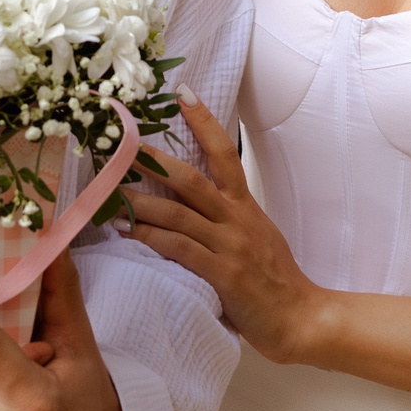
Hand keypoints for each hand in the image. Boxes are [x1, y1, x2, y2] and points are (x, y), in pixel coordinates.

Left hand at [124, 89, 327, 364]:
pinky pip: (180, 249)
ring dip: (140, 203)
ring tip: (109, 195)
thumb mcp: (256, 236)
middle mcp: (236, 219)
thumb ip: (228, 217)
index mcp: (245, 206)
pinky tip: (127, 232)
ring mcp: (230, 246)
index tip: (182, 93)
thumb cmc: (275, 280)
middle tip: (122, 145)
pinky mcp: (224, 274)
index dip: (204, 121)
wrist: (300, 318)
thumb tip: (193, 202)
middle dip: (153, 160)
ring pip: (178, 213)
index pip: (224, 153)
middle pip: (191, 178)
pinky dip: (151, 238)